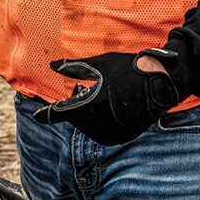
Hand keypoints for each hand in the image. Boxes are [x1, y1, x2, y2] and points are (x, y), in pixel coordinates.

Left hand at [33, 49, 181, 145]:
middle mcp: (103, 120)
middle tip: (79, 90)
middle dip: (74, 106)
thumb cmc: (130, 68)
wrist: (162, 81)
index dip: (48, 114)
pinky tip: (102, 108)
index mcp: (94, 102)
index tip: (36, 116)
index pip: (63, 112)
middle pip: (77, 119)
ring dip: (85, 115)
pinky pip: (102, 132)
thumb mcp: (101, 64)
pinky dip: (97, 122)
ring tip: (93, 97)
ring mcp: (115, 130)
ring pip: (88, 128)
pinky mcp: (124, 135)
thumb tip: (53, 66)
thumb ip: (74, 67)